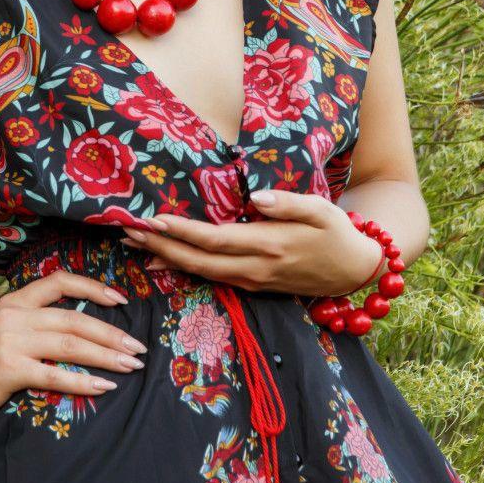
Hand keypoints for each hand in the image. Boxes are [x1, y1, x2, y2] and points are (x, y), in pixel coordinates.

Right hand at [0, 270, 147, 432]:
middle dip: (112, 333)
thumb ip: (33, 324)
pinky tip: (104, 388)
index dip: (93, 287)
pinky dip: (84, 381)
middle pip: (74, 318)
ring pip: (70, 343)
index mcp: (14, 301)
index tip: (120, 301)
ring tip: (131, 365)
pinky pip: (55, 374)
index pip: (60, 281)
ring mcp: (10, 341)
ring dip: (106, 355)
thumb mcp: (3, 332)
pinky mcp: (8, 369)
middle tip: (138, 348)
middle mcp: (14, 315)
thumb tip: (80, 330)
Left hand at [119, 191, 383, 298]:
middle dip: (161, 247)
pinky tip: (164, 261)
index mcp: (269, 245)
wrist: (355, 271)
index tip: (154, 220)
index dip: (183, 232)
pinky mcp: (253, 285)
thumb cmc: (337, 232)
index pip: (215, 239)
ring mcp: (252, 281)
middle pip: (198, 261)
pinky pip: (212, 278)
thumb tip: (257, 198)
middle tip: (128, 233)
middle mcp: (255, 268)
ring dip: (167, 258)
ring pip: (201, 273)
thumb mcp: (321, 210)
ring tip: (136, 244)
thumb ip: (288, 203)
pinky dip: (184, 269)